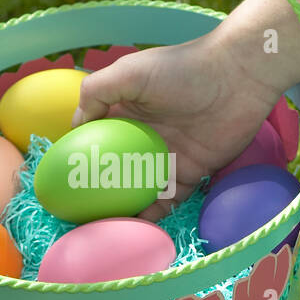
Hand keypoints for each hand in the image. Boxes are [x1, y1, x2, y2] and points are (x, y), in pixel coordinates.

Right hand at [72, 31, 281, 219]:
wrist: (239, 78)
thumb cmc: (183, 69)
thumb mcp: (130, 72)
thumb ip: (96, 92)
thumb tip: (75, 124)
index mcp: (124, 111)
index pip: (94, 138)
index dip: (78, 158)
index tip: (61, 181)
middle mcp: (142, 136)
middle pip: (114, 170)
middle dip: (97, 192)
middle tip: (77, 215)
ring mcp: (166, 157)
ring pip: (138, 190)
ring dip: (123, 209)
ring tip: (103, 230)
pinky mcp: (191, 173)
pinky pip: (168, 200)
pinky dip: (153, 215)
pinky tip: (136, 229)